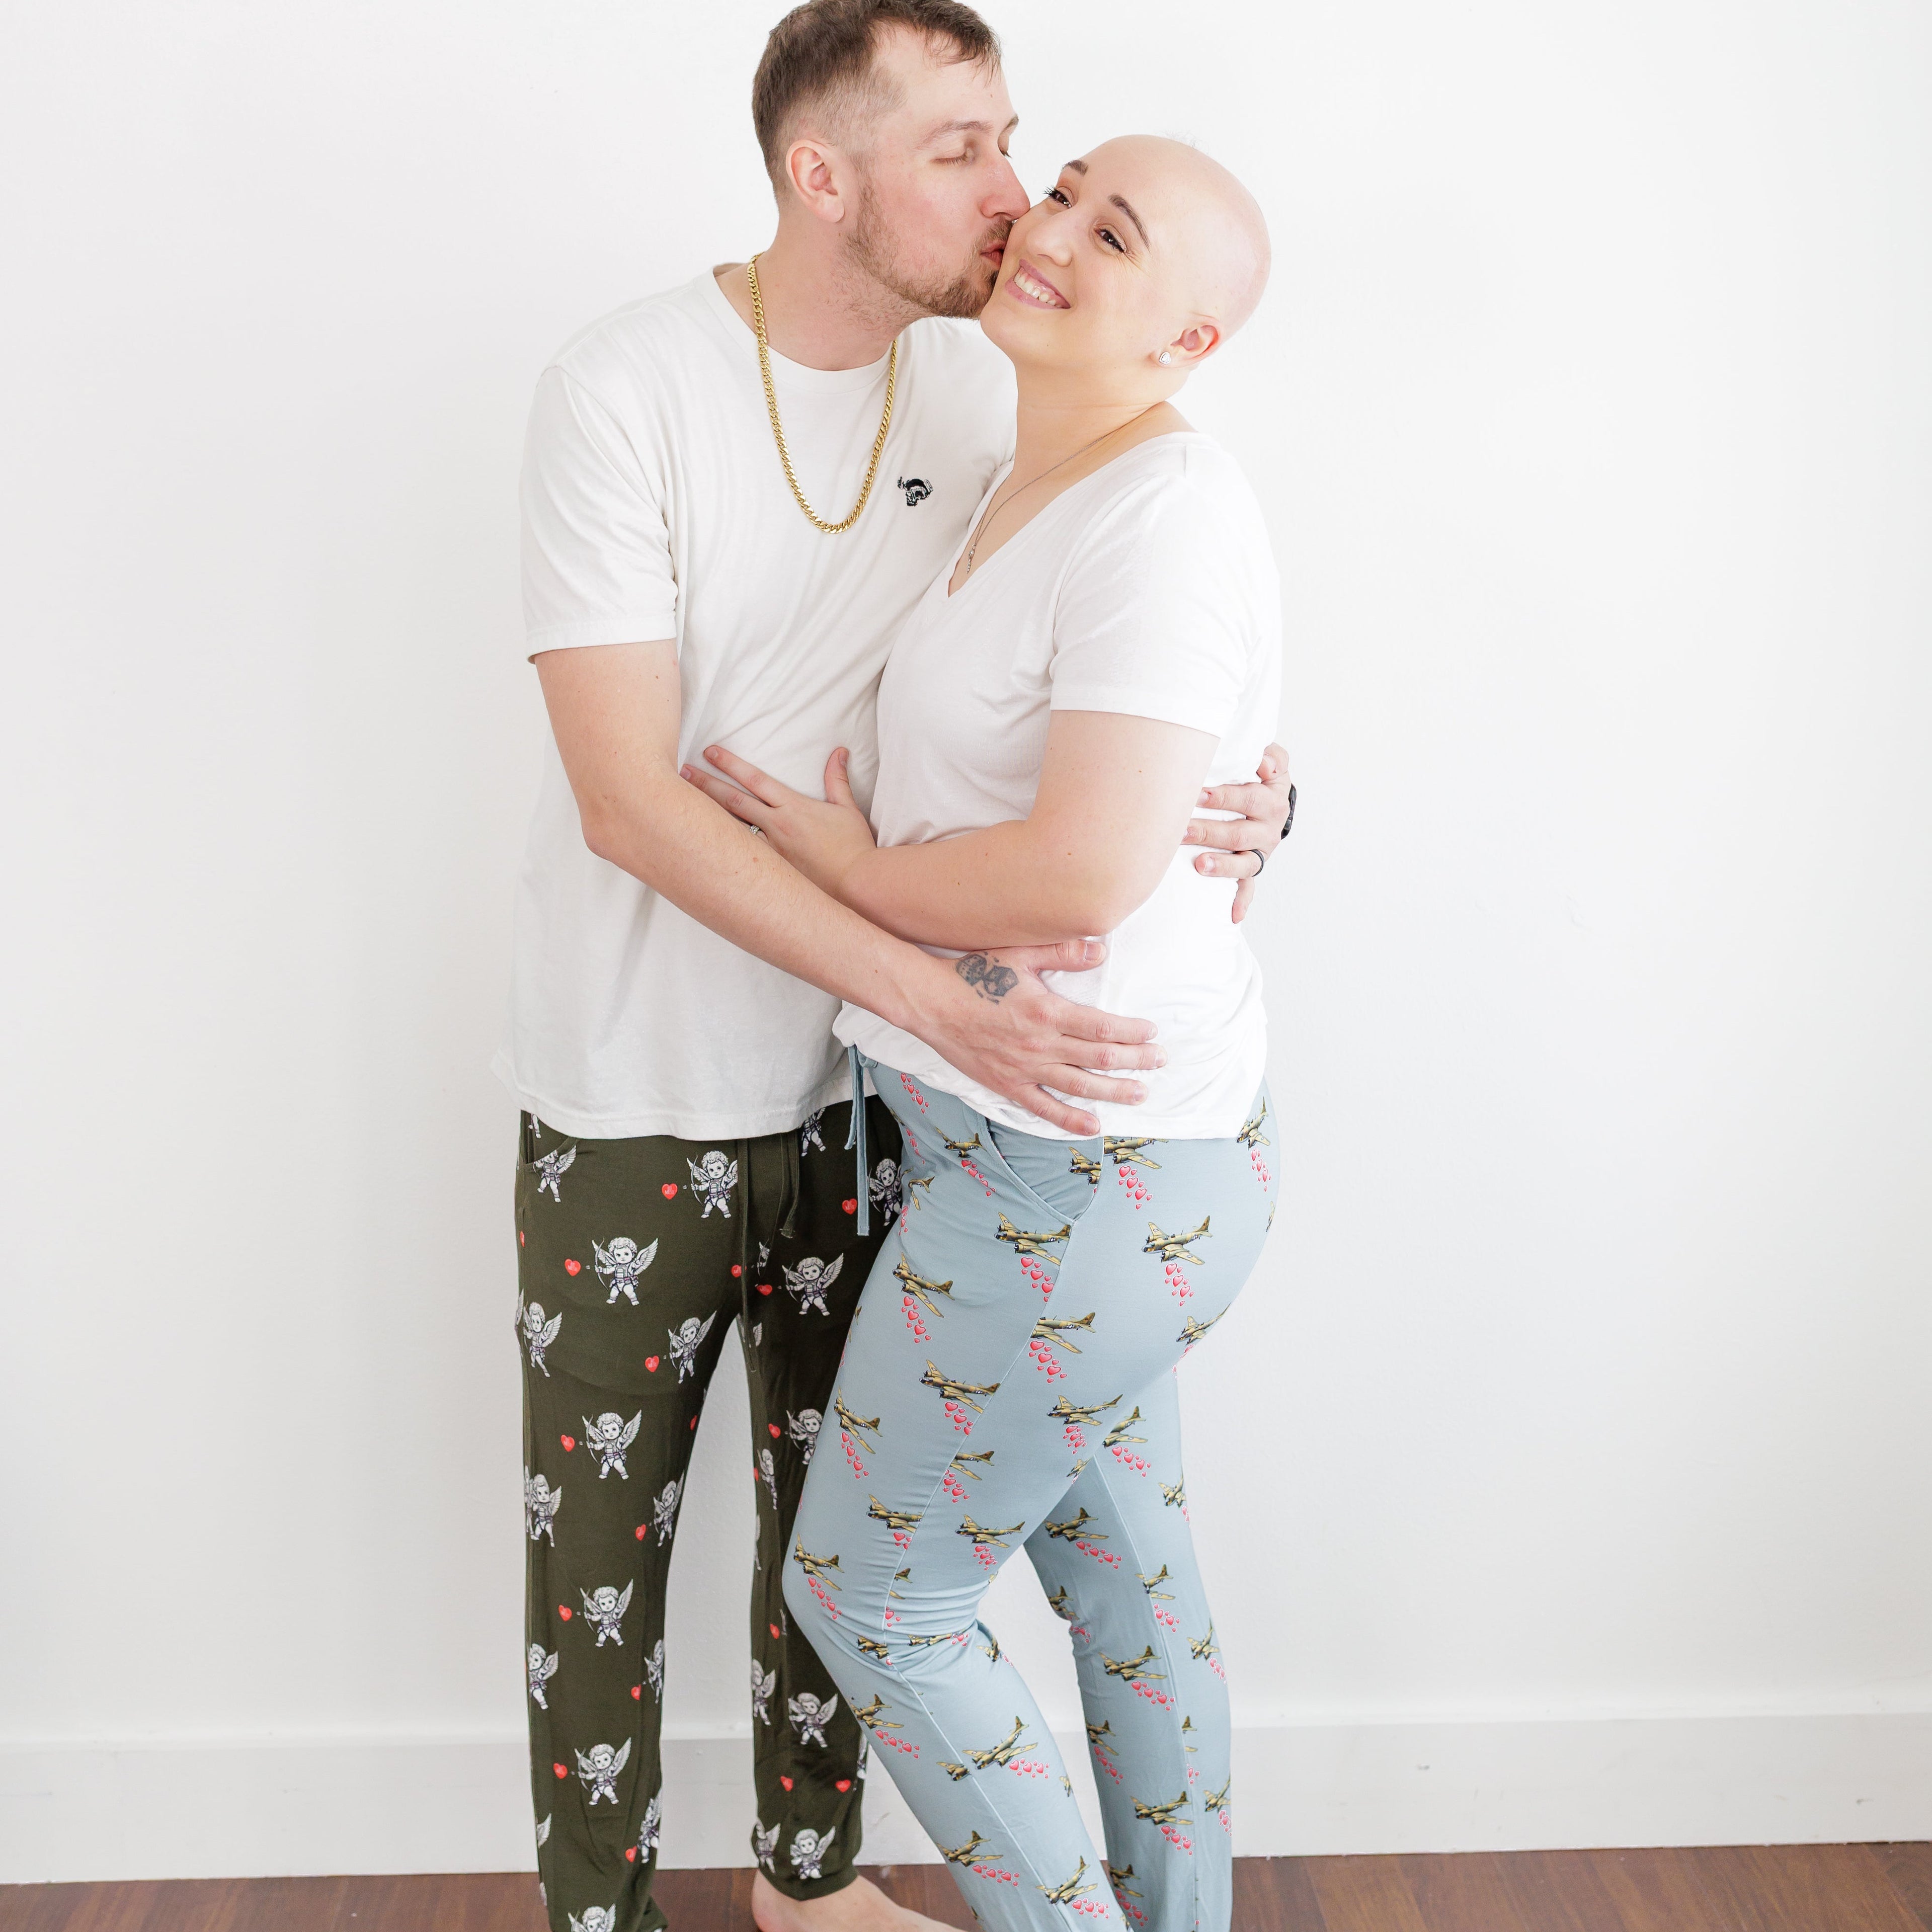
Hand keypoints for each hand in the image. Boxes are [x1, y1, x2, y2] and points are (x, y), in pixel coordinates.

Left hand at [681, 745, 876, 900]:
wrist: (857, 885)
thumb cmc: (854, 847)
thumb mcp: (847, 809)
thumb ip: (837, 780)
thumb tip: (839, 752)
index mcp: (793, 807)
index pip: (754, 779)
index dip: (730, 763)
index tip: (709, 752)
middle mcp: (776, 826)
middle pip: (733, 800)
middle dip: (705, 784)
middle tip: (681, 772)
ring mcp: (770, 851)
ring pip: (731, 829)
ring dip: (706, 815)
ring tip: (682, 807)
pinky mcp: (770, 872)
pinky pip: (741, 858)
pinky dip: (721, 851)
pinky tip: (702, 847)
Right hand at [906, 942, 1162, 1135]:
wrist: (932, 1002)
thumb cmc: (975, 974)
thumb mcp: (1021, 954)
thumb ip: (1064, 952)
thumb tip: (1102, 950)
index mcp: (1047, 1011)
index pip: (1101, 1027)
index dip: (1132, 1032)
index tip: (1152, 1033)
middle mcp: (1040, 1044)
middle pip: (1099, 1057)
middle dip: (1135, 1061)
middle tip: (1159, 1061)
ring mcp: (1024, 1068)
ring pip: (1079, 1086)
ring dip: (1113, 1091)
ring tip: (1139, 1093)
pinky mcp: (1008, 1085)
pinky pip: (1043, 1108)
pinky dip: (1070, 1120)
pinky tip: (1093, 1126)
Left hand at [1182, 741, 1291, 922]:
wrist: (1275, 799)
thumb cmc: (1260, 775)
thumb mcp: (1270, 759)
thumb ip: (1267, 754)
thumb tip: (1262, 760)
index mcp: (1272, 798)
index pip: (1249, 797)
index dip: (1224, 796)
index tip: (1197, 793)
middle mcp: (1270, 827)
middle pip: (1240, 833)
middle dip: (1210, 831)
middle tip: (1182, 829)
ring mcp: (1262, 851)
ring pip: (1244, 863)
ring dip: (1221, 866)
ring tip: (1198, 865)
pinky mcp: (1255, 867)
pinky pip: (1249, 888)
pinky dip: (1242, 902)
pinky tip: (1232, 916)